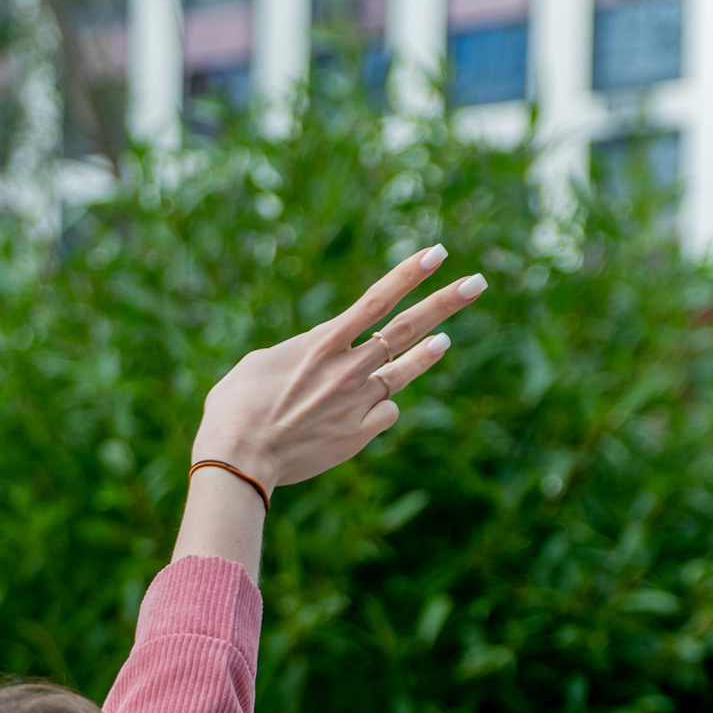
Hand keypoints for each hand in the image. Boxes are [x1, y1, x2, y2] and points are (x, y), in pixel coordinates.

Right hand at [190, 243, 486, 492]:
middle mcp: (348, 368)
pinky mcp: (359, 433)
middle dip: (446, 302)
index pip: (376, 300)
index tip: (438, 253)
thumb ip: (299, 354)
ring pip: (404, 371)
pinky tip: (359, 414)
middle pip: (408, 328)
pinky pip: (384, 412)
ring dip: (427, 354)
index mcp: (321, 343)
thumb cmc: (235, 409)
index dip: (409, 275)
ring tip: (445, 341)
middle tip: (477, 282)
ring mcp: (358, 401)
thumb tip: (318, 358)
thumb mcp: (259, 365)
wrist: (240, 459)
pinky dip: (377, 408)